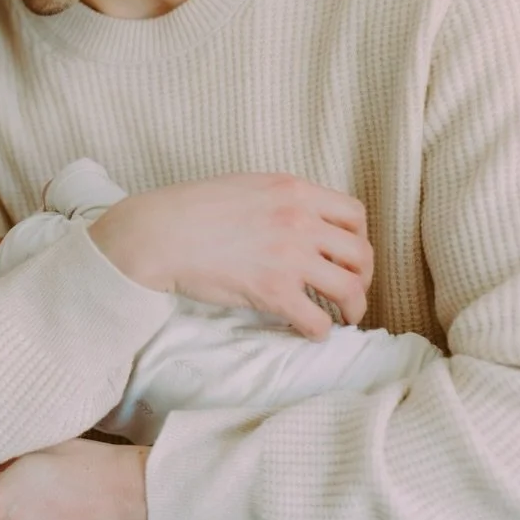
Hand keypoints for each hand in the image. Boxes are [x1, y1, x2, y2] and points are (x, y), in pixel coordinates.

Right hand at [90, 173, 372, 339]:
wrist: (157, 234)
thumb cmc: (188, 210)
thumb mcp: (245, 186)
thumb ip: (279, 200)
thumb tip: (296, 220)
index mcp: (294, 191)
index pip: (353, 214)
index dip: (358, 238)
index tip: (347, 255)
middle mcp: (300, 221)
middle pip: (359, 253)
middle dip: (362, 276)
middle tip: (350, 291)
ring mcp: (289, 257)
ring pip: (349, 287)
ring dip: (354, 307)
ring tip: (345, 318)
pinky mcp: (273, 291)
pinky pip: (316, 320)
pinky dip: (320, 331)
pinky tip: (311, 333)